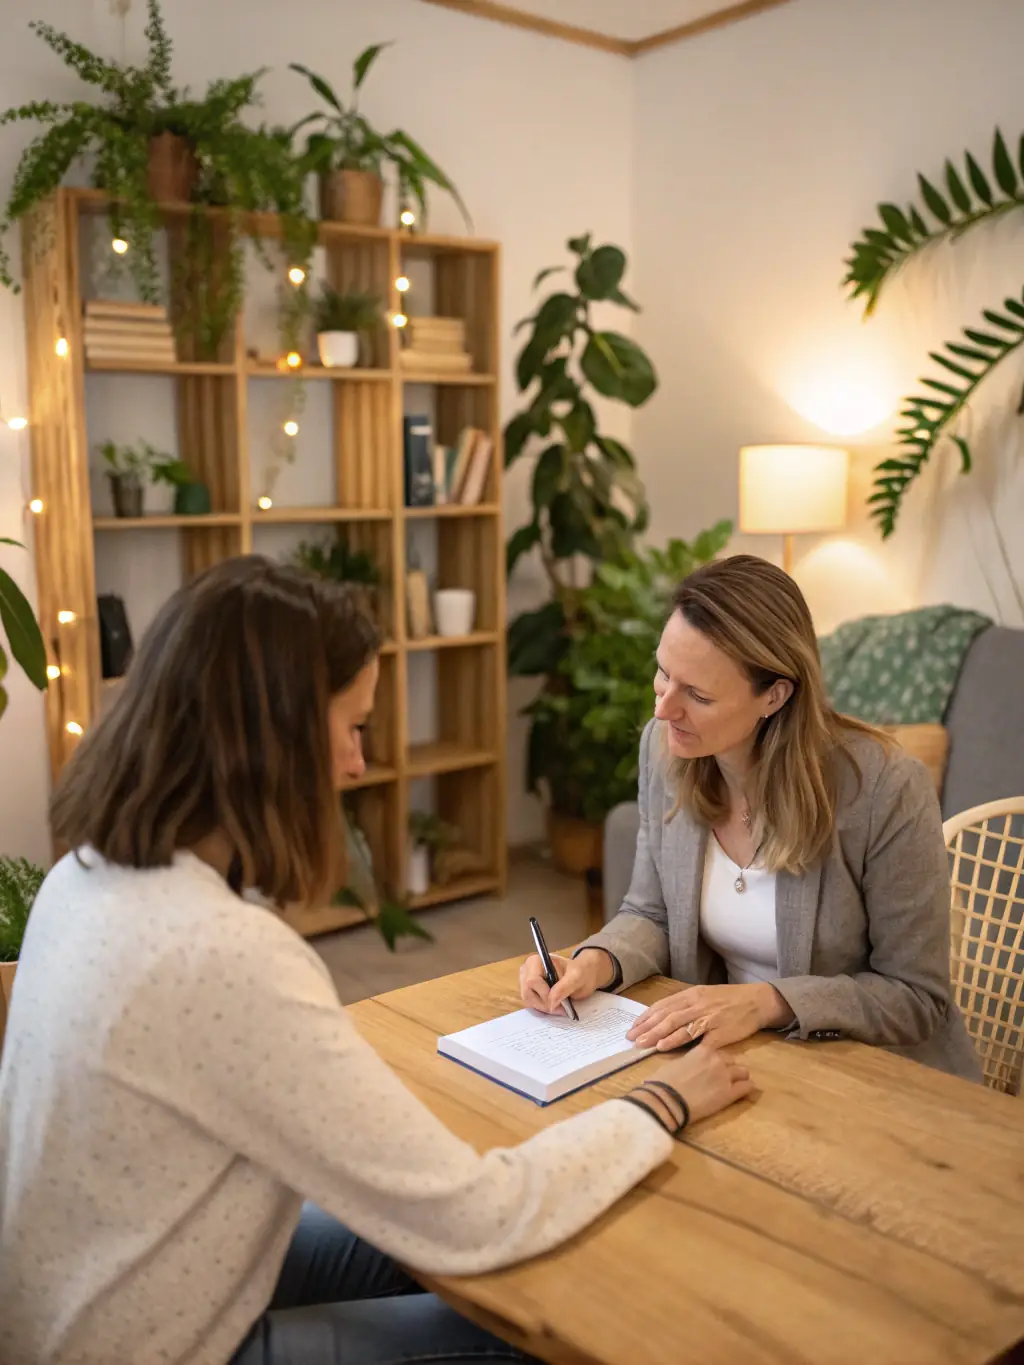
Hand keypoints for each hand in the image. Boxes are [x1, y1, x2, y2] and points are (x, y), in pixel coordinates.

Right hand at [519, 948, 613, 1013]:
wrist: (583, 973)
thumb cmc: (580, 972)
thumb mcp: (576, 978)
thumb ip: (563, 988)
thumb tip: (550, 1004)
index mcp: (536, 961)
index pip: (532, 981)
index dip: (544, 995)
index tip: (559, 1005)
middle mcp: (527, 970)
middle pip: (527, 993)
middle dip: (544, 1004)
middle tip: (560, 1009)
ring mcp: (526, 981)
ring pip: (528, 1001)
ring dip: (543, 1008)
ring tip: (559, 1008)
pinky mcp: (529, 991)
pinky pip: (531, 1004)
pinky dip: (542, 1008)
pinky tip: (554, 1006)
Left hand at [627, 983, 792, 1050]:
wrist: (757, 1002)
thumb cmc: (728, 1000)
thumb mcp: (704, 996)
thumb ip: (685, 1005)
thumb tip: (662, 1017)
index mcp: (692, 994)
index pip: (663, 1006)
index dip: (646, 1017)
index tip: (632, 1028)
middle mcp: (698, 1004)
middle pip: (667, 1016)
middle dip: (647, 1028)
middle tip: (632, 1039)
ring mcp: (709, 1018)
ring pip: (679, 1025)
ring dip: (659, 1035)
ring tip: (644, 1044)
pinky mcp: (720, 1032)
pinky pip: (698, 1039)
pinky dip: (681, 1043)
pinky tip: (669, 1048)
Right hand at [644, 1043, 752, 1123]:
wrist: (665, 1099)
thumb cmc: (663, 1081)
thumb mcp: (676, 1063)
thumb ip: (689, 1061)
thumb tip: (690, 1066)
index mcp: (703, 1050)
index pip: (717, 1050)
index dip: (714, 1059)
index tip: (710, 1066)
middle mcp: (717, 1059)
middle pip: (731, 1060)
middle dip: (727, 1068)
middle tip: (719, 1078)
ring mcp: (725, 1076)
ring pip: (743, 1072)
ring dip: (738, 1078)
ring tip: (731, 1086)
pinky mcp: (730, 1094)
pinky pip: (747, 1087)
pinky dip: (745, 1089)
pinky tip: (739, 1093)